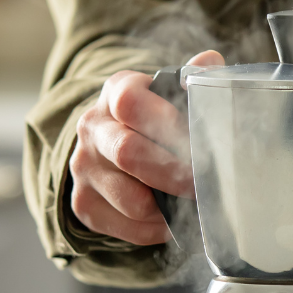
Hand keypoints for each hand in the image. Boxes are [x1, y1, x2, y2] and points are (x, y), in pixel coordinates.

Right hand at [68, 51, 223, 245]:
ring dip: (168, 207)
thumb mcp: (167, 90)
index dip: (167, 122)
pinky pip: (127, 228)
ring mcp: (83, 168)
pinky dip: (155, 229)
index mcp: (116, 92)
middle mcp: (92, 128)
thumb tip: (210, 62)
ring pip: (132, 200)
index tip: (196, 139)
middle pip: (130, 154)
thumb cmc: (151, 117)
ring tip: (187, 201)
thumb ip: (192, 76)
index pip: (131, 103)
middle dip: (175, 174)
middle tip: (203, 183)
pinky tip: (167, 216)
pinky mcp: (83, 204)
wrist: (107, 141)